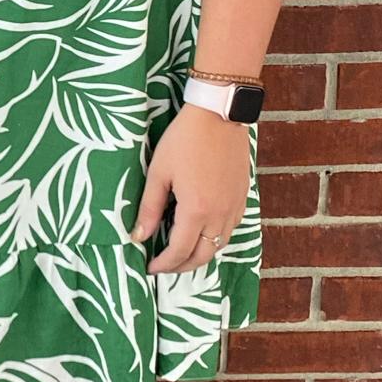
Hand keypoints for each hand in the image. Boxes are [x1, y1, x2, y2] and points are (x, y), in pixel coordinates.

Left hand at [133, 104, 250, 275]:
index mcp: (196, 210)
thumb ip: (149, 208)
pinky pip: (231, 229)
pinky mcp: (243, 197)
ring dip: (201, 255)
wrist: (219, 115)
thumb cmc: (184, 139)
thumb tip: (138, 236)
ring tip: (182, 253)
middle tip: (164, 266)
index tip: (150, 267)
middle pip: (203, 255)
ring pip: (220, 245)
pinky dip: (216, 239)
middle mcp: (220, 215)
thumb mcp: (159, 172)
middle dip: (182, 266)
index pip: (179, 251)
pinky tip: (202, 232)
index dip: (164, 264)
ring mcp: (235, 207)